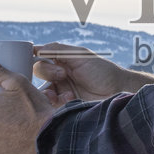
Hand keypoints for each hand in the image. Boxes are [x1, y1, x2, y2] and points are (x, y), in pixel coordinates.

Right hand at [33, 43, 153, 106]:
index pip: (41, 56)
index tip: (34, 57)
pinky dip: (55, 101)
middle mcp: (59, 74)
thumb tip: (37, 48)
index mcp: (62, 60)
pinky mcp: (64, 105)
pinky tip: (67, 99)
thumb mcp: (81, 56)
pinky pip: (51, 103)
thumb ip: (59, 50)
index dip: (35, 56)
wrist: (118, 92)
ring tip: (60, 90)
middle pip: (39, 72)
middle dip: (47, 72)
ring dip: (48, 89)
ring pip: (42, 89)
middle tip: (62, 74)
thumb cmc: (103, 71)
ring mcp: (61, 90)